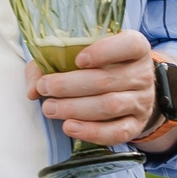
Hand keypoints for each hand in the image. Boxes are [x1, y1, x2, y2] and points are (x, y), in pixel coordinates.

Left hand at [29, 30, 176, 146]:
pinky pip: (116, 132)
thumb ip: (53, 63)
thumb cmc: (101, 67)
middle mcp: (142, 74)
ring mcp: (142, 101)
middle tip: (45, 88)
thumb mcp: (83, 54)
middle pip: (107, 80)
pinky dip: (91, 132)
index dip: (104, 51)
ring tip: (50, 108)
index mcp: (135, 48)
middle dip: (70, 85)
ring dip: (75, 108)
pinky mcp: (136, 125)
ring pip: (109, 106)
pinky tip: (70, 127)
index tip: (78, 60)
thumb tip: (33, 88)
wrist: (130, 91)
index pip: (129, 45)